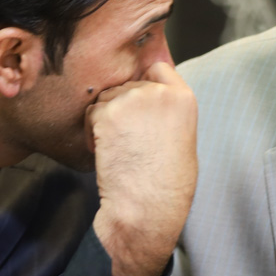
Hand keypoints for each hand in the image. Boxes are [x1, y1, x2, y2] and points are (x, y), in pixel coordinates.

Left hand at [88, 61, 196, 275]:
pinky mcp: (107, 114)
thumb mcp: (182, 137)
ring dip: (105, 120)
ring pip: (106, 98)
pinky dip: (92, 132)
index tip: (140, 105)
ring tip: (119, 150)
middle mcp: (158, 93)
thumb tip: (144, 97)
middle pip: (128, 85)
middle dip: (122, 108)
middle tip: (128, 141)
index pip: (158, 68)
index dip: (145, 83)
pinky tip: (105, 153)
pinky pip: (91, 114)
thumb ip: (166, 111)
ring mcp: (131, 101)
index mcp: (183, 98)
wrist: (148, 207)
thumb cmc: (167, 184)